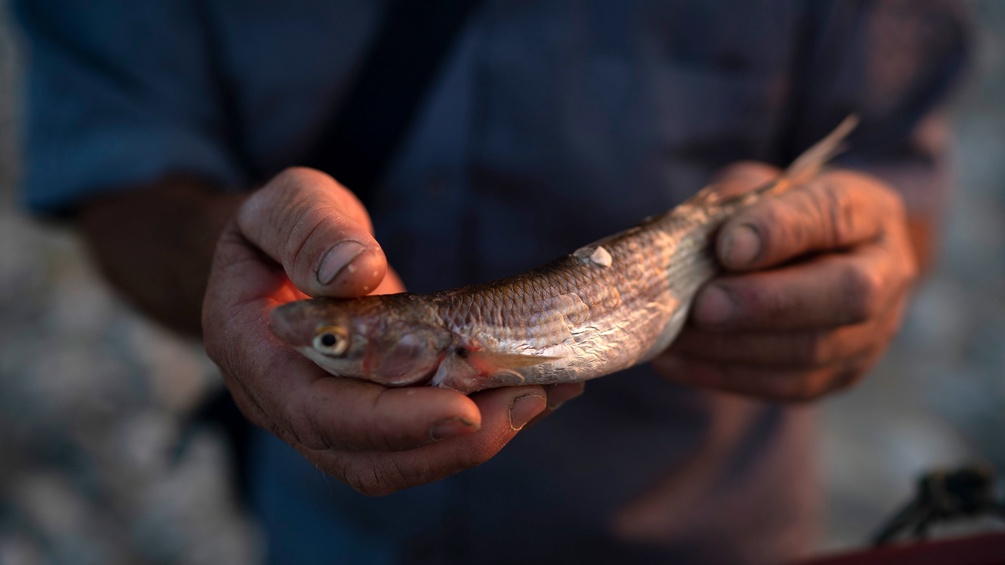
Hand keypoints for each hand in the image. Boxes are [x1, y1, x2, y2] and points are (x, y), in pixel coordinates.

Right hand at [202, 167, 580, 494]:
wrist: (280, 256)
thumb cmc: (281, 226)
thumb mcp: (286, 204)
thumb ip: (309, 229)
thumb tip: (354, 271)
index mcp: (256, 356)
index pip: (317, 415)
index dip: (390, 422)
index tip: (461, 409)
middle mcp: (292, 404)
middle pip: (368, 459)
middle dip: (449, 444)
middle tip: (528, 402)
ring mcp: (337, 415)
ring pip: (404, 459)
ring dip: (477, 439)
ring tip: (547, 394)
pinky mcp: (379, 410)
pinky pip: (425, 435)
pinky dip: (483, 418)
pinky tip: (537, 386)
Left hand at [653, 162, 918, 401]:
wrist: (819, 260)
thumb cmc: (779, 216)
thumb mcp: (757, 189)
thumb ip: (733, 204)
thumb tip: (691, 242)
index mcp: (867, 210)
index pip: (833, 214)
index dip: (780, 231)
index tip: (728, 246)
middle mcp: (886, 271)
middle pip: (846, 294)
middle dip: (768, 303)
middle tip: (704, 306)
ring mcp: (871, 332)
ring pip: (812, 351)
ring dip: (733, 347)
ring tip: (673, 336)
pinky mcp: (839, 376)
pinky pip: (785, 385)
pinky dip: (722, 374)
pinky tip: (676, 360)